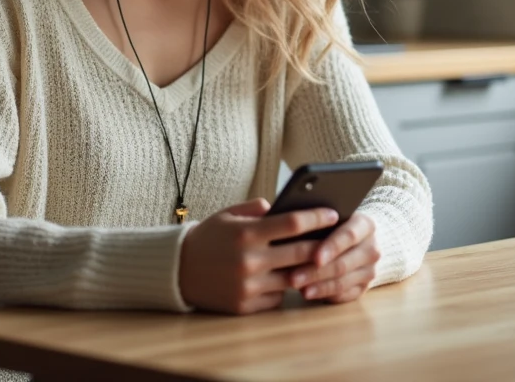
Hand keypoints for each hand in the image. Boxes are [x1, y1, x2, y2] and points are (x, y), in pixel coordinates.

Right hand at [179, 198, 338, 314]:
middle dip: (322, 246)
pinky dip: (283, 289)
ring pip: (293, 279)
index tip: (334, 214)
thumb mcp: (229, 214)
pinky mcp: (245, 307)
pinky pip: (277, 298)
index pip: (293, 224)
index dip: (317, 218)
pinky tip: (287, 279)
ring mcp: (248, 287)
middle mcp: (250, 261)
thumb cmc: (209, 237)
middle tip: (337, 240)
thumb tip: (289, 208)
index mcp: (247, 233)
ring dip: (305, 271)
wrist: (178, 271)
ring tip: (317, 261)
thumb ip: (259, 208)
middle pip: (301, 253)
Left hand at [289, 212, 379, 303]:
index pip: (349, 236)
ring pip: (342, 282)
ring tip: (296, 287)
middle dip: (316, 272)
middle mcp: (372, 248)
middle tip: (293, 278)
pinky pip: (344, 295)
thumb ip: (317, 222)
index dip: (332, 247)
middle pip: (343, 263)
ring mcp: (370, 270)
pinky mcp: (364, 288)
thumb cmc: (333, 224)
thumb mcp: (328, 218)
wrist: (355, 239)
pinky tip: (308, 293)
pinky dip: (324, 295)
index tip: (315, 257)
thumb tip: (293, 230)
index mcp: (366, 225)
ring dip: (318, 286)